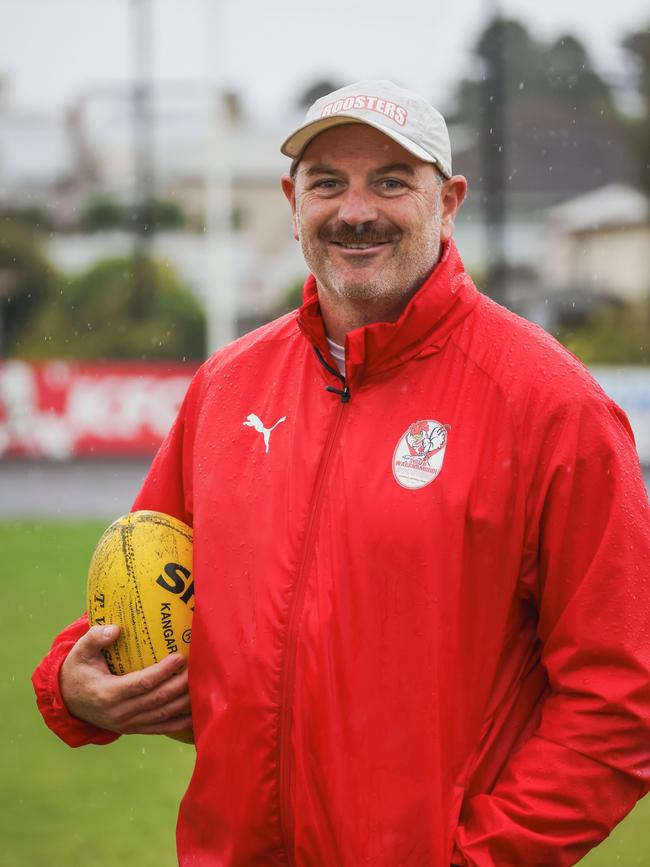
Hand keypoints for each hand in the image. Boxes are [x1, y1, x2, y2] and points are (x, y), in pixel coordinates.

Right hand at [60, 624, 191, 735]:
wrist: (68, 702)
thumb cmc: (78, 671)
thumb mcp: (80, 652)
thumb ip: (95, 638)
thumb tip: (116, 629)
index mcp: (108, 693)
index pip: (142, 683)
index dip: (163, 671)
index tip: (180, 657)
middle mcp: (120, 713)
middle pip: (158, 699)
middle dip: (181, 684)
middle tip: (198, 667)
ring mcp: (129, 724)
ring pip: (163, 714)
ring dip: (185, 701)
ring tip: (202, 684)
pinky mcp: (135, 729)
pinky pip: (161, 728)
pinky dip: (180, 723)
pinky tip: (196, 713)